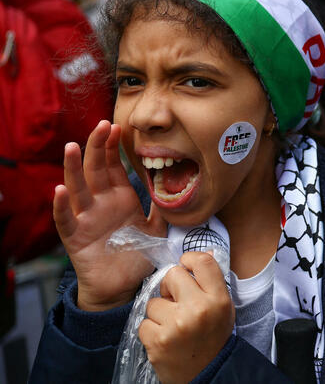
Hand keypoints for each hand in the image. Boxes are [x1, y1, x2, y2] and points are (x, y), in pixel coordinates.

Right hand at [53, 120, 165, 311]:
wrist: (124, 287)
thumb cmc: (138, 255)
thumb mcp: (156, 228)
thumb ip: (162, 207)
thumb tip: (176, 188)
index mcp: (121, 198)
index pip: (114, 166)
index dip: (114, 147)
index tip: (117, 127)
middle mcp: (101, 203)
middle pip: (96, 169)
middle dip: (98, 146)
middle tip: (102, 125)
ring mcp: (86, 218)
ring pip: (77, 188)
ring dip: (73, 168)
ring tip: (72, 147)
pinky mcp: (76, 238)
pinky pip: (65, 219)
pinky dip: (62, 205)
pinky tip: (60, 190)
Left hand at [139, 252, 234, 383]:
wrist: (207, 374)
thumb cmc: (213, 337)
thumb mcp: (223, 307)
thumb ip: (212, 282)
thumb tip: (204, 253)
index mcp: (218, 298)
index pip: (203, 262)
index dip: (190, 259)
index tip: (186, 267)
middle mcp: (198, 309)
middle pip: (172, 275)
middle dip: (170, 287)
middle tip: (176, 301)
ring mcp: (176, 325)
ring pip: (153, 302)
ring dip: (159, 313)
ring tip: (172, 326)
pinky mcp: (158, 341)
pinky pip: (144, 322)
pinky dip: (151, 330)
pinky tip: (164, 338)